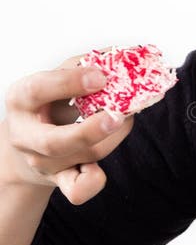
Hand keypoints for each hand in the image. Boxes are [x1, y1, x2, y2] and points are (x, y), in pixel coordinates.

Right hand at [2, 51, 133, 204]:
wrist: (29, 143)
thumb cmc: (47, 104)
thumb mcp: (54, 81)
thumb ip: (81, 68)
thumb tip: (120, 55)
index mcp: (21, 100)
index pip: (38, 90)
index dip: (69, 83)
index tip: (101, 76)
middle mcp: (26, 135)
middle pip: (55, 142)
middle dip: (89, 131)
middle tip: (117, 116)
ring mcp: (42, 162)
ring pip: (84, 156)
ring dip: (113, 137)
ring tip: (125, 116)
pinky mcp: (60, 179)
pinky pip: (78, 189)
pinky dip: (93, 181)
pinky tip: (102, 164)